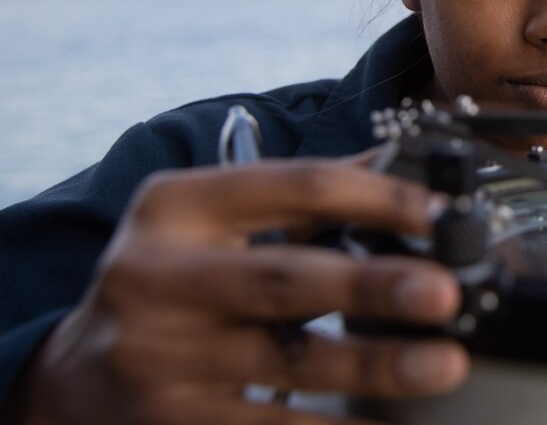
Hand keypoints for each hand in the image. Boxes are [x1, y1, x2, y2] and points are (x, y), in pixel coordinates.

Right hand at [12, 157, 468, 423]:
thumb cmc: (171, 279)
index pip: (294, 187)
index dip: (376, 198)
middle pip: (283, 279)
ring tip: (442, 364)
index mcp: (175, 206)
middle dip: (371, 286)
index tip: (440, 214)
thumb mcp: (208, 220)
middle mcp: (157, 278)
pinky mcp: (173, 423)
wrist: (76, 375)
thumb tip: (398, 171)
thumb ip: (297, 198)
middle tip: (445, 292)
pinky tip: (386, 423)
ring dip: (373, 365)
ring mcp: (160, 359)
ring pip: (284, 364)